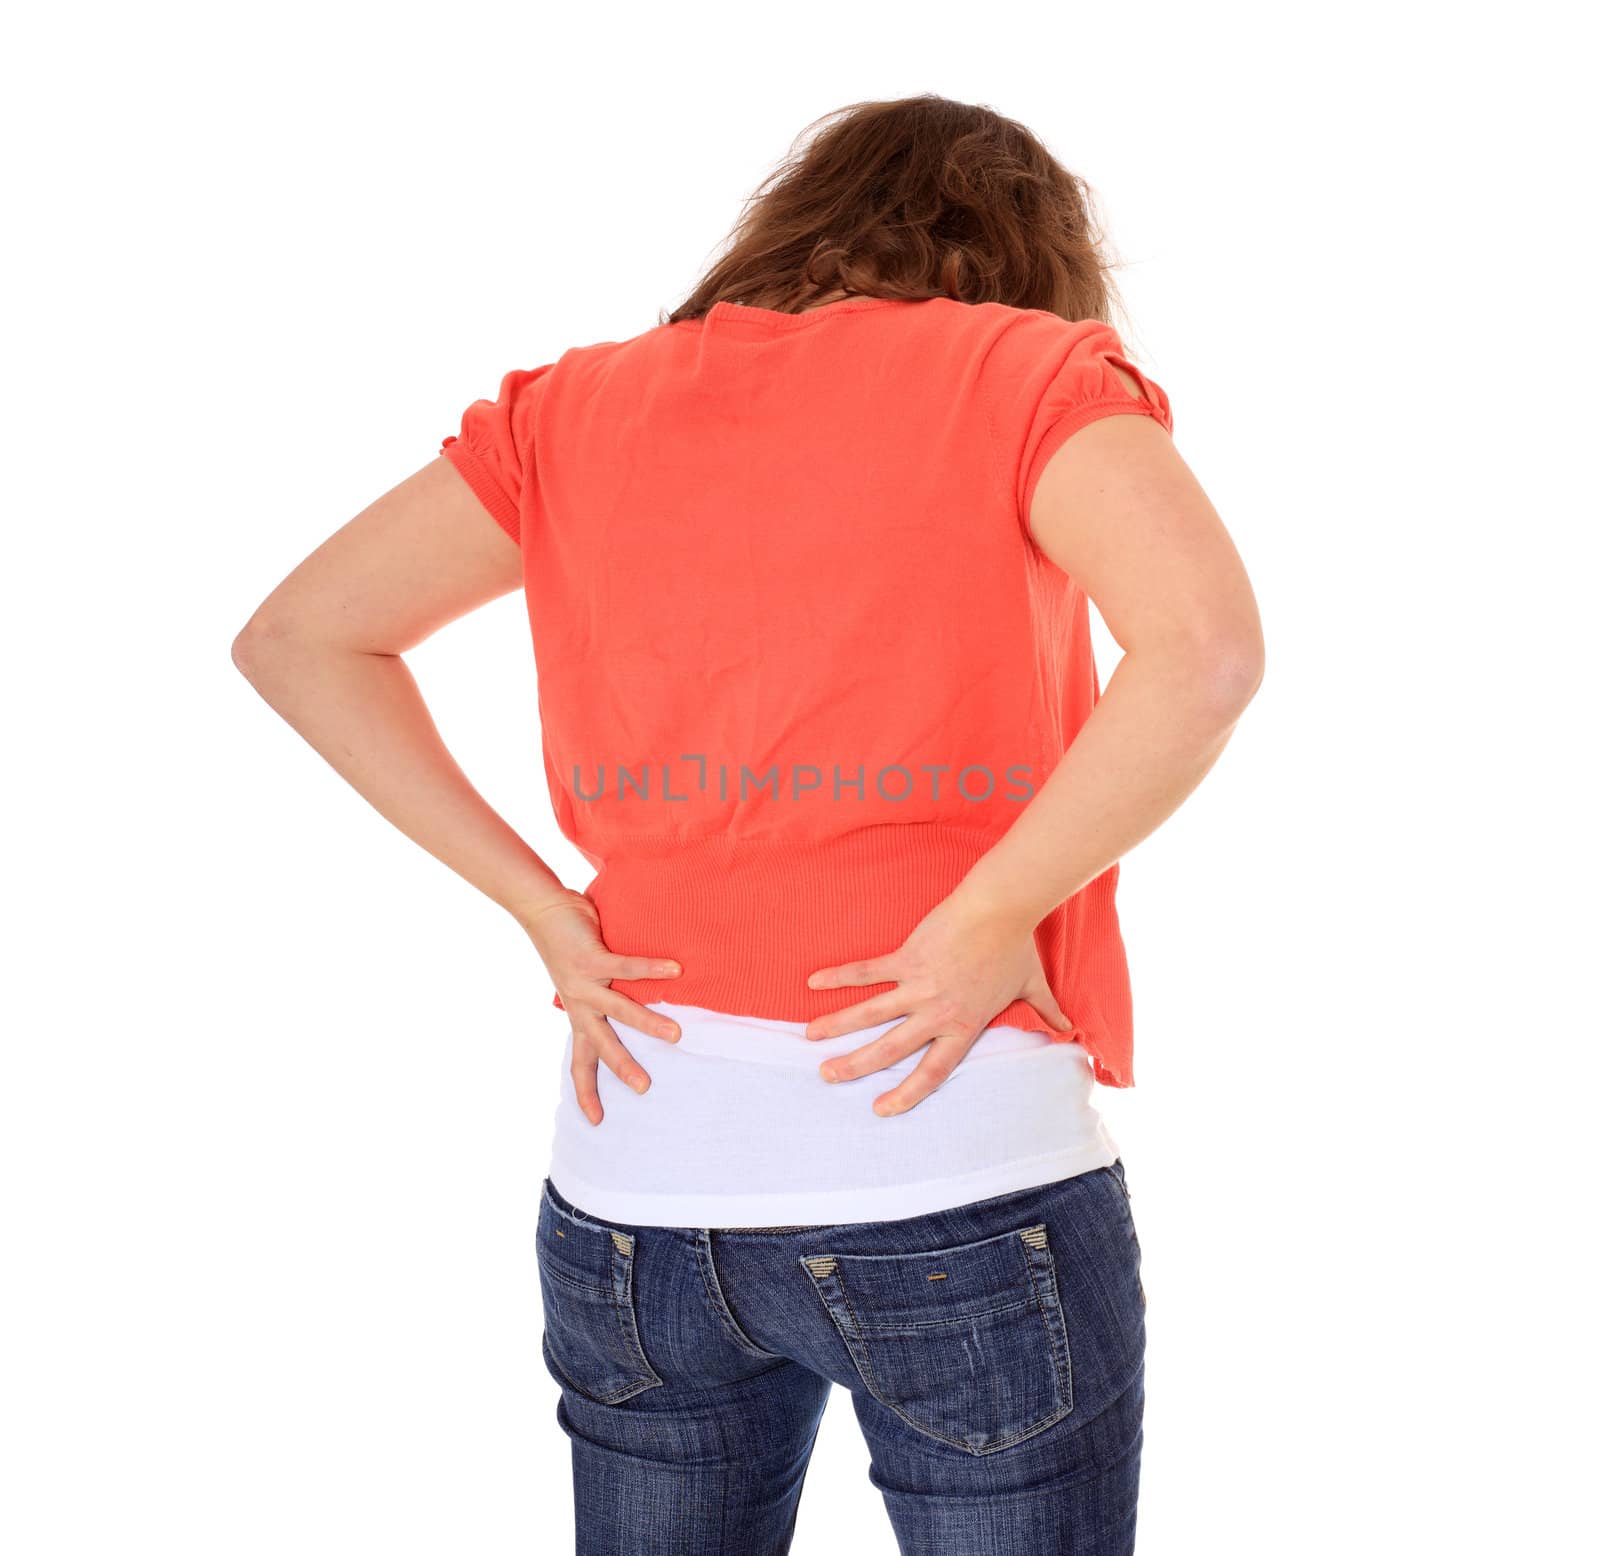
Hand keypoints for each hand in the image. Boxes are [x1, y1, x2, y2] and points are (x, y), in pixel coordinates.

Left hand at [518, 888, 682, 1125]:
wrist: (541, 911)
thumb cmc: (569, 944)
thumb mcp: (585, 980)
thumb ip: (606, 995)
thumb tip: (640, 1005)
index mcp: (578, 1014)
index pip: (581, 1061)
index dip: (586, 1092)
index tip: (596, 1121)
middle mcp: (580, 1004)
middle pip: (601, 1044)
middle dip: (622, 1067)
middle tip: (645, 1088)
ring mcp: (584, 982)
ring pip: (619, 1009)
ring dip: (647, 1023)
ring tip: (676, 1035)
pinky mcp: (590, 958)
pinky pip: (626, 966)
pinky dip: (651, 968)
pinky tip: (675, 969)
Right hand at [803, 893, 1068, 1117]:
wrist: (1000, 910)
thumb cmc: (1016, 947)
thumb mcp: (1033, 985)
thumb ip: (1046, 1011)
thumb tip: (1068, 1027)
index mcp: (964, 1026)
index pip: (931, 1072)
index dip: (905, 1093)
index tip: (881, 1108)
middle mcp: (937, 1012)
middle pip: (890, 1048)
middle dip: (856, 1065)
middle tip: (827, 1075)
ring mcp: (918, 985)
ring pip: (871, 1012)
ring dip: (838, 1025)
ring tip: (811, 1038)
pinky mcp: (907, 957)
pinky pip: (868, 970)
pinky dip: (840, 976)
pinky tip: (814, 982)